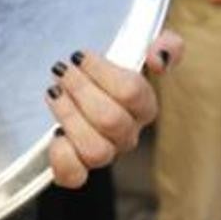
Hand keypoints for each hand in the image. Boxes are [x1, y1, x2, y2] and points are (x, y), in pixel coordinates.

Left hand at [45, 31, 183, 187]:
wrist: (76, 82)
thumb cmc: (109, 65)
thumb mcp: (138, 44)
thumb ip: (166, 44)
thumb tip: (158, 59)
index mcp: (144, 105)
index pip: (131, 92)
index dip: (101, 72)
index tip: (79, 56)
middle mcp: (128, 133)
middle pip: (111, 120)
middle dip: (80, 90)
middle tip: (61, 70)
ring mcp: (105, 152)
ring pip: (96, 150)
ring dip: (69, 117)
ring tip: (54, 93)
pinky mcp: (79, 166)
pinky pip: (75, 176)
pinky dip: (62, 158)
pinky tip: (55, 134)